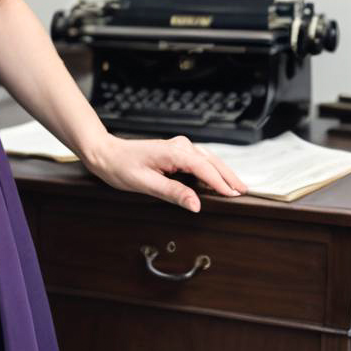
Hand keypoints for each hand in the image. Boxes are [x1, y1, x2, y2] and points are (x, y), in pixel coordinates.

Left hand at [84, 133, 249, 212]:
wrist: (106, 154)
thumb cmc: (121, 167)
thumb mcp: (145, 184)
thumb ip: (173, 193)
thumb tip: (197, 205)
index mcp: (172, 152)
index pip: (204, 168)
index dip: (221, 182)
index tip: (235, 196)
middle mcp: (178, 146)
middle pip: (211, 161)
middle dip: (228, 176)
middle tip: (244, 192)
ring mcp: (177, 147)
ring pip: (207, 159)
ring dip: (222, 172)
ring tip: (236, 187)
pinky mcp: (175, 151)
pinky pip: (199, 159)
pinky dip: (212, 169)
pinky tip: (217, 178)